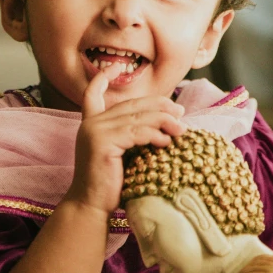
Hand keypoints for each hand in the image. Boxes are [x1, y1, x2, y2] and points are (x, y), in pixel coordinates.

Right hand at [65, 66, 185, 214]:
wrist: (91, 206)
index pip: (92, 93)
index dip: (103, 78)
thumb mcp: (121, 152)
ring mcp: (95, 131)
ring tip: (181, 130)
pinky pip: (136, 133)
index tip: (116, 67)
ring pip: (137, 118)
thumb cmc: (109, 183)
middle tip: (180, 113)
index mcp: (91, 123)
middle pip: (131, 105)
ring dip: (164, 122)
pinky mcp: (102, 142)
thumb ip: (132, 134)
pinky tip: (167, 142)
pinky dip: (155, 135)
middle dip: (159, 107)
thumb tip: (165, 123)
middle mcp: (91, 123)